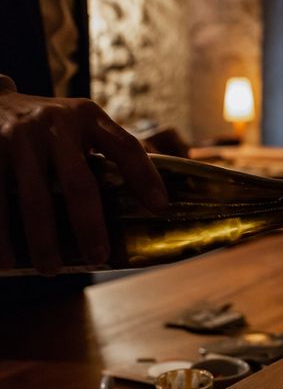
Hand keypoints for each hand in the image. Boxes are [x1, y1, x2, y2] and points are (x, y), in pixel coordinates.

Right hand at [0, 77, 167, 274]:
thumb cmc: (50, 127)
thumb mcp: (80, 125)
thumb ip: (105, 153)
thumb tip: (148, 205)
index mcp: (88, 117)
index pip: (126, 147)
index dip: (146, 177)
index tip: (160, 208)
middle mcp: (56, 123)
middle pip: (79, 183)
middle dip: (89, 226)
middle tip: (98, 258)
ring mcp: (19, 135)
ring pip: (35, 198)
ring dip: (43, 240)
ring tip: (50, 270)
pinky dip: (1, 233)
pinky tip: (6, 260)